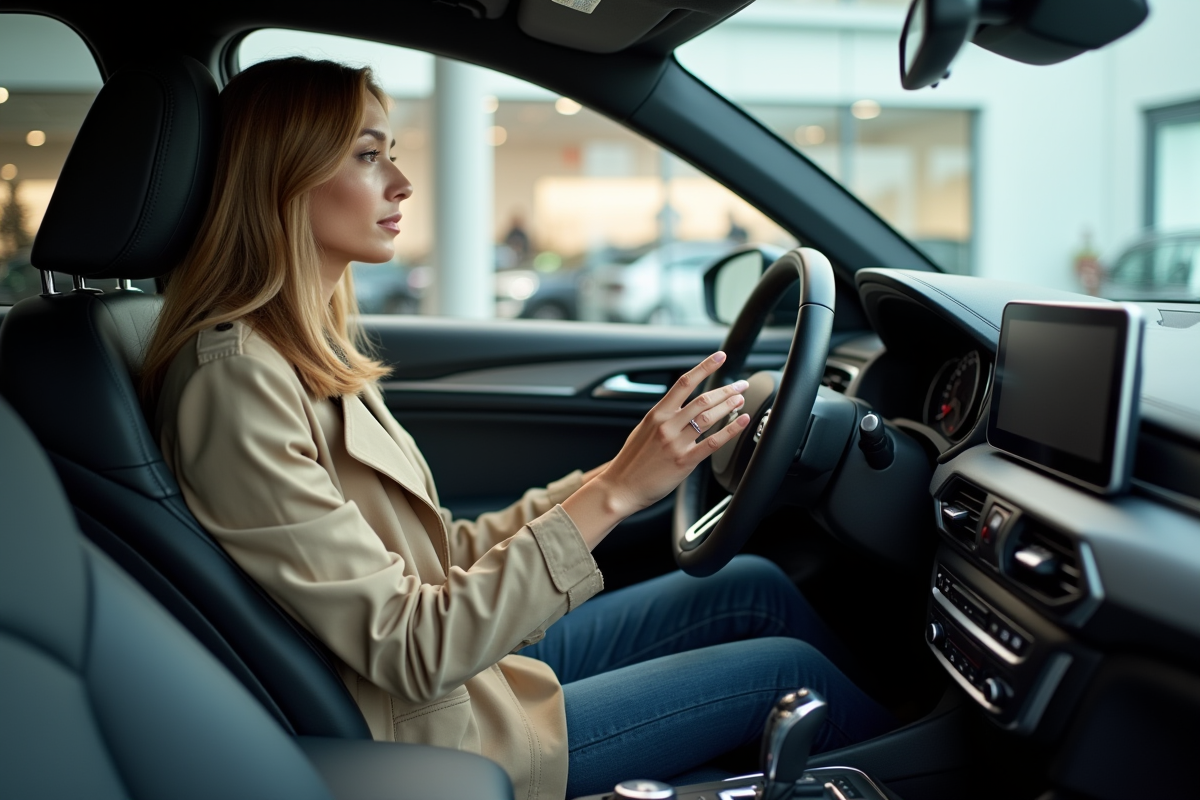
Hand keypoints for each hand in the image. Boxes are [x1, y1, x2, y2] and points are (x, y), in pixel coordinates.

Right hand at [562, 352, 750, 548]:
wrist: (620, 488)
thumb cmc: (631, 462)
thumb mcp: (643, 430)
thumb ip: (662, 418)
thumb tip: (680, 408)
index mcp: (656, 414)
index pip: (684, 383)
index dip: (704, 367)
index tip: (719, 357)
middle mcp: (667, 425)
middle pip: (702, 399)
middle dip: (726, 390)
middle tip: (741, 385)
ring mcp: (675, 443)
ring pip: (708, 417)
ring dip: (728, 406)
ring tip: (741, 400)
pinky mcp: (684, 461)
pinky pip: (712, 442)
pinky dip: (730, 430)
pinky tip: (741, 422)